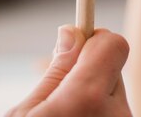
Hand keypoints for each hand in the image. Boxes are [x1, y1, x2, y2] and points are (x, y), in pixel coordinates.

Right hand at [7, 26, 130, 116]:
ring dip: (92, 97)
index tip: (75, 42)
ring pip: (112, 92)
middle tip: (59, 94)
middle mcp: (116, 113)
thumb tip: (72, 33)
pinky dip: (96, 113)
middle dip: (87, 72)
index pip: (113, 44)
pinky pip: (113, 112)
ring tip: (66, 116)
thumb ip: (54, 71)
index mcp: (87, 97)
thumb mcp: (24, 113)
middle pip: (110, 67)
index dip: (92, 39)